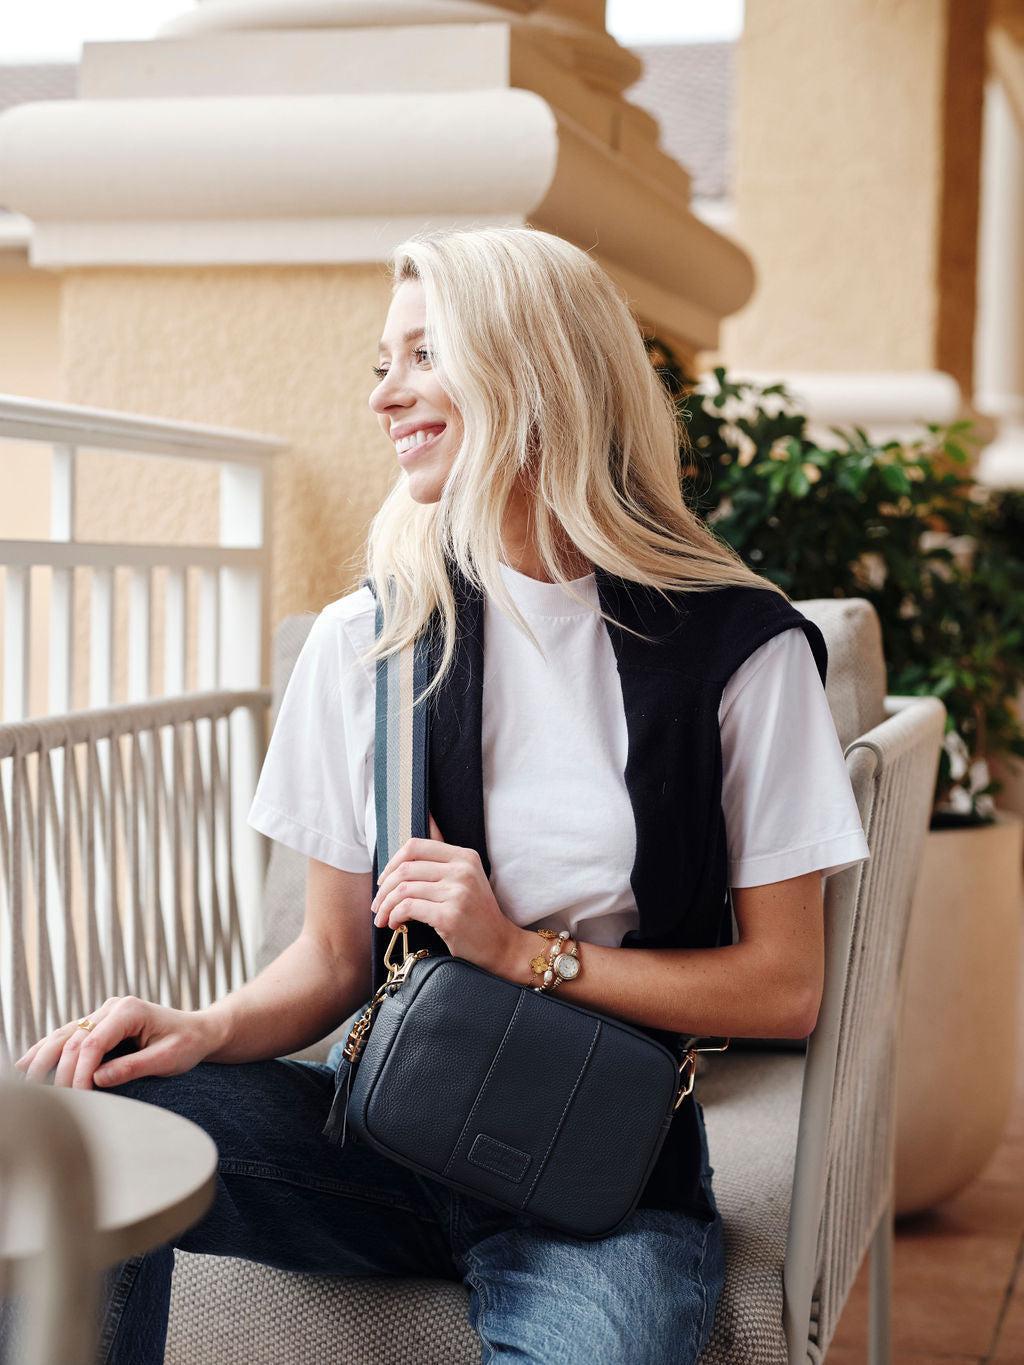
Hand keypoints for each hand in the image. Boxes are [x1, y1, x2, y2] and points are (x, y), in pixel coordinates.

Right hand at [13, 996, 217, 1089]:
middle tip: (48, 1100)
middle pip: (73, 1038)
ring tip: (25, 1082)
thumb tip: (98, 1079)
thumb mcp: (167, 1059)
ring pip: (64, 1034)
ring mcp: (104, 1013)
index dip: (80, 1071)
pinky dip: (48, 1050)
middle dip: (58, 1069)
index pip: (94, 1042)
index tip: (78, 1097)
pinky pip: (68, 1036)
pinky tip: (27, 1063)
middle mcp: (112, 1007)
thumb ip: (133, 1067)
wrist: (199, 1031)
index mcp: (130, 1010)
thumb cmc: (187, 1044)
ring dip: (43, 1057)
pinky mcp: (100, 1024)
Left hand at [371, 813, 532, 980]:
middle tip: (378, 904)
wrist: (500, 944)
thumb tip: (429, 820)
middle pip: (405, 869)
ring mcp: (457, 892)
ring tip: (383, 918)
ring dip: (385, 906)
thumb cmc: (477, 913)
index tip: (384, 880)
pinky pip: (409, 908)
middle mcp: (462, 870)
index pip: (416, 846)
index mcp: (464, 856)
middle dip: (383, 889)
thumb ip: (443, 858)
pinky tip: (395, 924)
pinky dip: (395, 916)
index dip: (392, 862)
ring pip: (403, 890)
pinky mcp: (450, 916)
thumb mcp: (466, 878)